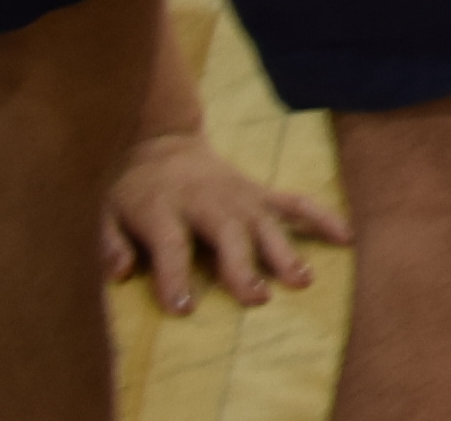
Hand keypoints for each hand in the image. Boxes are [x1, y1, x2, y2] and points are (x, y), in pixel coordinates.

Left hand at [97, 128, 346, 312]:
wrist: (162, 143)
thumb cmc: (131, 190)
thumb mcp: (105, 213)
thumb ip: (110, 244)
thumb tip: (120, 274)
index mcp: (163, 208)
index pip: (171, 245)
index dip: (175, 277)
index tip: (185, 307)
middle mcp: (206, 201)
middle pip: (228, 233)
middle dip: (243, 265)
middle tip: (258, 297)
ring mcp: (239, 195)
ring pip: (265, 222)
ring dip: (284, 250)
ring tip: (301, 280)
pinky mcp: (259, 192)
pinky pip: (295, 203)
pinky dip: (322, 218)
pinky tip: (345, 237)